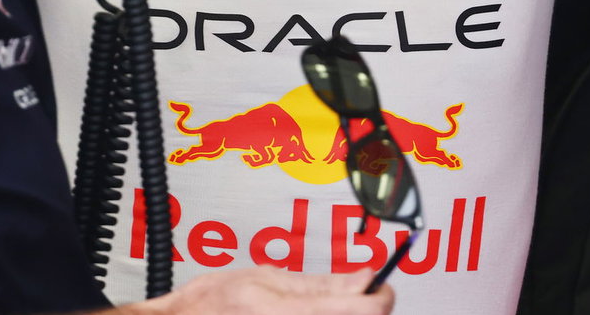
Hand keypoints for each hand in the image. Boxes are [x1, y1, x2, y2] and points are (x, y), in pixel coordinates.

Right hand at [113, 266, 394, 314]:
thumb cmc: (207, 307)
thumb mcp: (261, 280)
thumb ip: (317, 284)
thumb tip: (365, 278)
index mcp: (278, 311)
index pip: (361, 312)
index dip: (382, 298)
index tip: (383, 290)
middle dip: (363, 310)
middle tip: (360, 301)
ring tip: (328, 308)